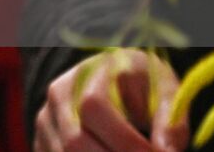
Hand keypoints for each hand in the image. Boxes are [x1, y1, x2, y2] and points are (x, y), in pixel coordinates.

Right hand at [35, 49, 187, 151]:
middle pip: (74, 141)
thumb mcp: (164, 92)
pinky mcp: (43, 140)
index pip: (93, 106)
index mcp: (88, 73)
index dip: (125, 140)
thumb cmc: (143, 86)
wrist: (112, 80)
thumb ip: (170, 123)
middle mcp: (59, 94)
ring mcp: (47, 119)